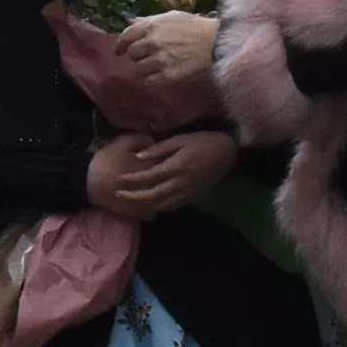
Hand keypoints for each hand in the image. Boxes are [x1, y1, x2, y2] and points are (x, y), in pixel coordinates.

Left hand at [87, 128, 229, 218]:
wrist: (227, 153)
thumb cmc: (203, 141)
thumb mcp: (180, 139)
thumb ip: (160, 149)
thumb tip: (139, 157)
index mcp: (175, 167)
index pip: (148, 177)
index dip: (132, 180)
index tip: (119, 180)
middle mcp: (180, 183)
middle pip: (152, 196)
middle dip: (134, 197)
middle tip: (118, 196)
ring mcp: (187, 192)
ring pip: (162, 205)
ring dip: (145, 206)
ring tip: (131, 203)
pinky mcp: (193, 197)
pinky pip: (173, 206)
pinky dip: (160, 207)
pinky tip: (151, 205)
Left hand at [112, 9, 221, 85]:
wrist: (216, 43)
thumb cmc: (195, 27)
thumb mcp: (171, 17)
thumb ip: (148, 20)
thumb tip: (129, 21)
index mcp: (151, 26)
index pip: (126, 36)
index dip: (121, 44)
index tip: (119, 50)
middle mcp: (152, 43)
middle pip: (132, 54)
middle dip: (137, 55)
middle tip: (146, 56)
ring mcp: (159, 60)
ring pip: (139, 68)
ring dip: (145, 67)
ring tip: (156, 65)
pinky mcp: (167, 76)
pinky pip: (149, 80)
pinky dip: (152, 78)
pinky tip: (161, 74)